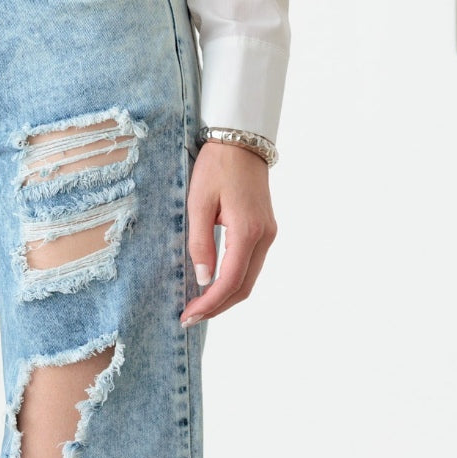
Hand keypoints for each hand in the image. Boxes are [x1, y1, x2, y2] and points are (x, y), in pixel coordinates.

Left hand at [181, 140, 277, 326]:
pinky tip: (213, 286)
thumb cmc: (216, 166)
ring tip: (199, 307)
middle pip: (244, 287)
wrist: (241, 140)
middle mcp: (264, 236)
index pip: (230, 281)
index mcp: (248, 231)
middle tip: (190, 318)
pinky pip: (251, 265)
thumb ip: (200, 242)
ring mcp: (268, 234)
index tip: (188, 316)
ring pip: (249, 279)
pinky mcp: (265, 230)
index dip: (209, 303)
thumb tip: (202, 279)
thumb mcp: (198, 202)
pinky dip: (233, 281)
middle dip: (217, 307)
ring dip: (225, 297)